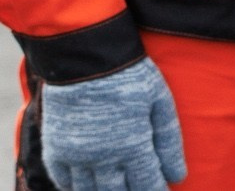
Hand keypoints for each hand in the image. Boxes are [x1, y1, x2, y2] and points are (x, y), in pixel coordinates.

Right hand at [38, 57, 185, 190]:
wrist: (86, 58)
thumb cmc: (130, 76)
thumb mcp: (159, 102)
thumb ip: (168, 141)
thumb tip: (178, 176)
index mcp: (132, 147)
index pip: (147, 185)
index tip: (162, 189)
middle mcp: (103, 158)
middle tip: (138, 187)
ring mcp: (76, 156)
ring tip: (117, 186)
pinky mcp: (56, 148)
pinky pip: (63, 180)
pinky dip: (75, 187)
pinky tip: (88, 183)